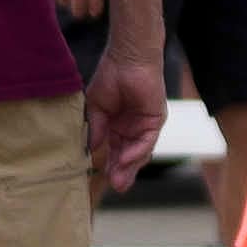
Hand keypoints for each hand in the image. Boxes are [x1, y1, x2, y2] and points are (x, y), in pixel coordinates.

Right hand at [83, 47, 165, 194]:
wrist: (127, 60)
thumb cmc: (110, 77)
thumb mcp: (96, 108)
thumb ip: (96, 129)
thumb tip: (90, 151)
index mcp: (117, 126)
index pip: (114, 150)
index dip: (109, 164)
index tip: (100, 178)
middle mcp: (132, 128)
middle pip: (127, 155)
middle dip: (121, 172)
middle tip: (115, 187)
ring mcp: (145, 126)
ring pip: (139, 152)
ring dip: (129, 166)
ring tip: (119, 181)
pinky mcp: (156, 121)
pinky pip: (147, 141)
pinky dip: (137, 151)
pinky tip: (126, 159)